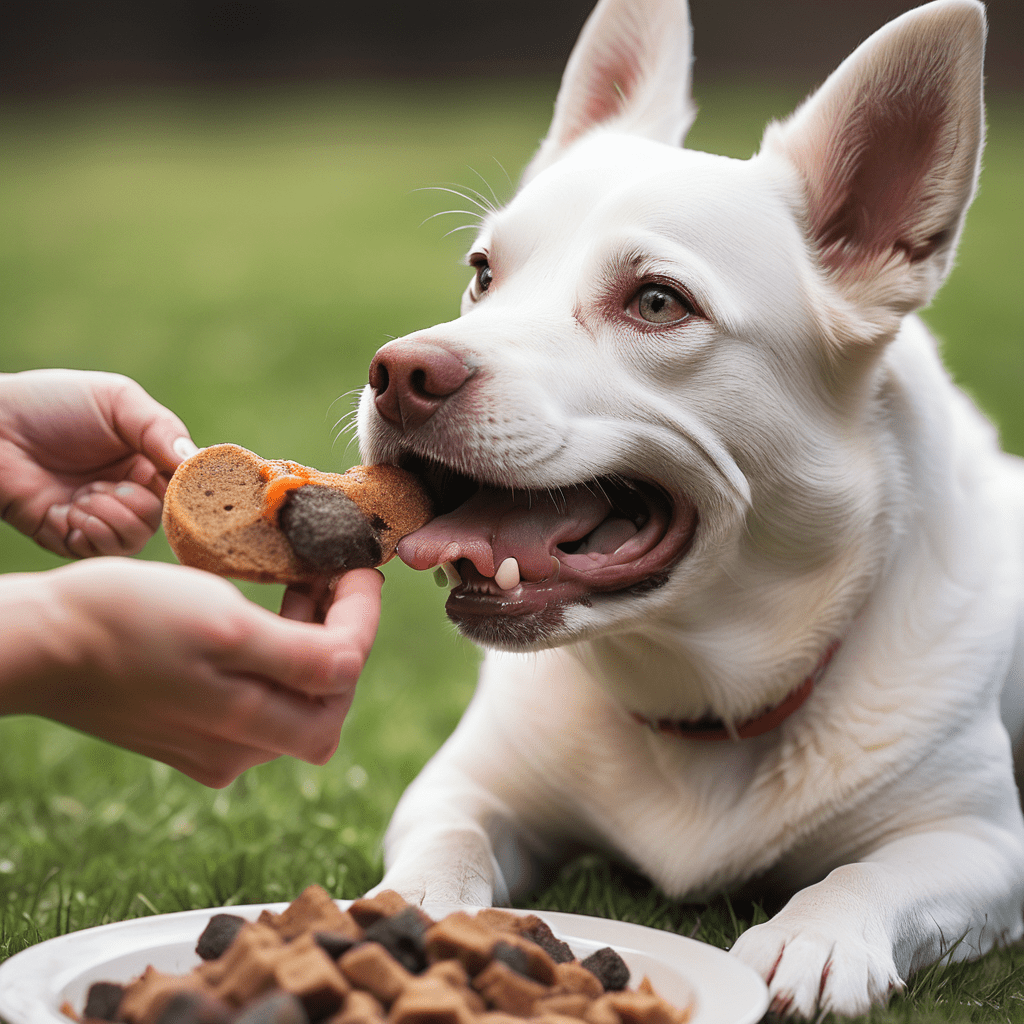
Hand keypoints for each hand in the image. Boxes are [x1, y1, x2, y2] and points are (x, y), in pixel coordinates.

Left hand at [0, 369, 197, 557]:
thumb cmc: (52, 404)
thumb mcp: (116, 400)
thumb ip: (160, 428)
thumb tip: (194, 460)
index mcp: (144, 459)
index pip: (183, 486)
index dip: (186, 491)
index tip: (179, 488)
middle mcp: (126, 490)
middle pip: (163, 520)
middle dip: (140, 505)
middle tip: (109, 485)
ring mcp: (97, 516)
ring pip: (134, 539)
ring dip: (113, 518)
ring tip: (85, 496)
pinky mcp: (67, 536)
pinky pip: (98, 551)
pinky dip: (90, 532)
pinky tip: (69, 510)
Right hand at [0, 559, 383, 786]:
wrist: (39, 643)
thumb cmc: (123, 621)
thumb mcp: (222, 624)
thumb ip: (299, 654)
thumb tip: (356, 661)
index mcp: (251, 724)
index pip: (343, 672)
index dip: (364, 614)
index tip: (362, 566)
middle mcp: (240, 749)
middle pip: (330, 695)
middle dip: (347, 632)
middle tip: (339, 577)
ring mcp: (217, 746)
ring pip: (298, 697)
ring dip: (317, 640)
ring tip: (307, 585)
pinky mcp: (196, 734)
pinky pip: (262, 698)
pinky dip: (280, 655)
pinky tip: (272, 613)